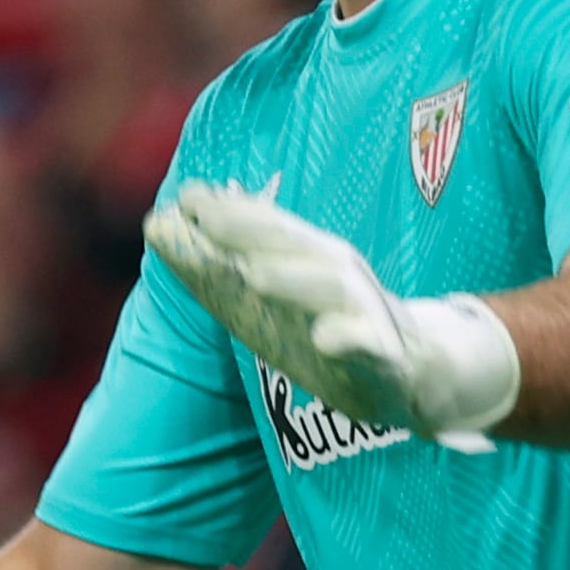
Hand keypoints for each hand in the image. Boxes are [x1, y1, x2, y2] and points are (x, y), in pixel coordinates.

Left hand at [145, 181, 518, 449]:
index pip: (261, 231)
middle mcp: (333, 274)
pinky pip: (368, 346)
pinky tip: (327, 338)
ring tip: (251, 274)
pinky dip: (350, 339)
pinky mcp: (385, 356)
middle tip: (205, 213)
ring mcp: (362, 313)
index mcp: (304, 257)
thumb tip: (156, 220)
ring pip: (328, 288)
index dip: (224, 214)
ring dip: (291, 278)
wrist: (413, 372)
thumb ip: (214, 263)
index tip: (184, 198)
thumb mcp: (270, 295)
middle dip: (249, 228)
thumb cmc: (328, 325)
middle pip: (291, 246)